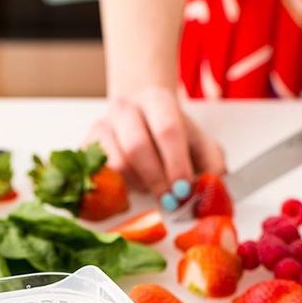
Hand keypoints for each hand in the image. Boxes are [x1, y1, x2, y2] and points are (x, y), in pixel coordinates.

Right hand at [85, 86, 225, 196]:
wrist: (142, 122)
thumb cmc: (173, 138)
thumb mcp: (202, 146)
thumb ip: (214, 166)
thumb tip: (213, 189)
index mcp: (157, 101)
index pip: (167, 129)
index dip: (176, 163)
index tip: (185, 189)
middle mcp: (125, 108)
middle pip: (137, 146)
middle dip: (156, 179)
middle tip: (171, 201)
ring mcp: (102, 126)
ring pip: (116, 164)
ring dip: (138, 186)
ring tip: (152, 189)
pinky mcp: (87, 147)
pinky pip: (99, 175)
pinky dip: (117, 191)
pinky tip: (132, 191)